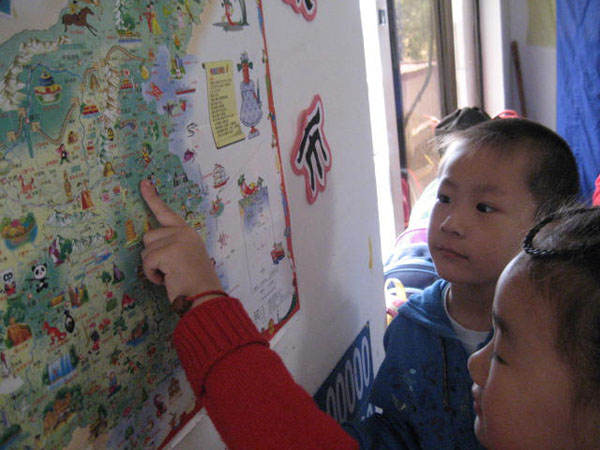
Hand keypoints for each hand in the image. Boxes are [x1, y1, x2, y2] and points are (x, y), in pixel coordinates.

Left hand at [139, 179, 222, 302]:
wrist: (204, 296)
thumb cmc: (194, 283)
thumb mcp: (185, 257)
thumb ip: (173, 245)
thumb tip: (151, 244)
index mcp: (187, 232)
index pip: (166, 212)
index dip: (152, 198)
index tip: (144, 183)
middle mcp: (183, 232)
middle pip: (149, 236)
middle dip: (152, 255)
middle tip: (168, 269)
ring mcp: (177, 240)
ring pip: (146, 250)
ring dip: (152, 267)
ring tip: (170, 275)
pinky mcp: (169, 251)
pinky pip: (147, 261)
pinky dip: (152, 274)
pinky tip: (166, 280)